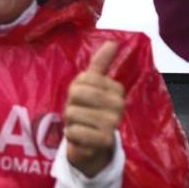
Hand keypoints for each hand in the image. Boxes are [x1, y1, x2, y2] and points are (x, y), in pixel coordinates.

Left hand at [64, 41, 124, 177]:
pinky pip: (75, 131)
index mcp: (116, 89)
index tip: (82, 100)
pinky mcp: (105, 141)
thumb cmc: (88, 112)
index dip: (75, 90)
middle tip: (78, 114)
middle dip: (70, 105)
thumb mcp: (90, 86)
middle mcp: (119, 104)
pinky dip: (71, 135)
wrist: (90, 145)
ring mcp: (114, 123)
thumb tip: (112, 41)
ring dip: (70, 121)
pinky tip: (80, 138)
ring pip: (73, 112)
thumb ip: (100, 64)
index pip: (83, 79)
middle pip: (77, 93)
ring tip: (80, 126)